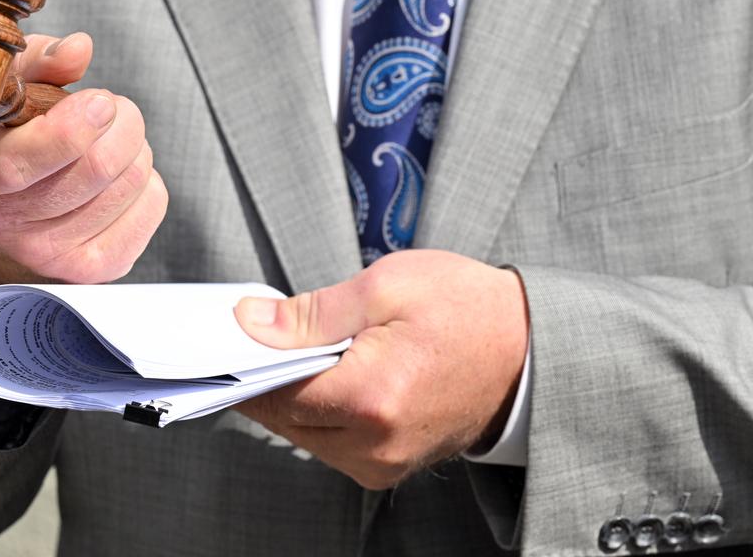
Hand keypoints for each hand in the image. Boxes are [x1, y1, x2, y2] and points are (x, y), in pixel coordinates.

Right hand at [0, 33, 167, 295]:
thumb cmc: (3, 137)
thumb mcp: (4, 88)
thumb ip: (37, 60)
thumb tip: (78, 49)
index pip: (26, 161)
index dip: (74, 128)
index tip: (99, 101)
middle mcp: (8, 222)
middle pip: (99, 167)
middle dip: (121, 121)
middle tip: (108, 108)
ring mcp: (51, 252)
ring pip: (133, 182)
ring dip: (134, 148)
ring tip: (106, 143)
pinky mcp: (93, 267)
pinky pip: (153, 205)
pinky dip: (148, 180)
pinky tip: (117, 178)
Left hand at [233, 249, 527, 489]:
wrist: (527, 348)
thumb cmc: (465, 308)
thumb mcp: (386, 285)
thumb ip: (311, 312)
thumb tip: (249, 324)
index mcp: (370, 398)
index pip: (274, 393)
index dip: (245, 363)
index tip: (225, 337)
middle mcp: (374, 445)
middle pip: (283, 419)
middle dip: (264, 378)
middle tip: (258, 334)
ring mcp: (383, 464)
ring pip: (302, 435)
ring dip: (291, 396)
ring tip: (300, 350)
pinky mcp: (390, 468)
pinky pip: (329, 444)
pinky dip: (316, 412)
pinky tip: (323, 375)